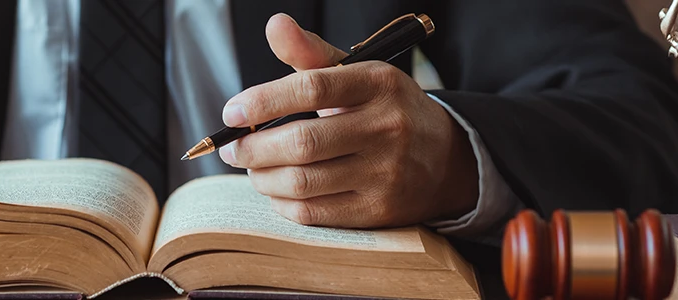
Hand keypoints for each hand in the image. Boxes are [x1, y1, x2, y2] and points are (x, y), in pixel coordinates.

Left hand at [220, 14, 478, 227]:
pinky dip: (283, 203)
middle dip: (253, 148)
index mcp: (379, 84)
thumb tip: (275, 25)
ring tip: (252, 168)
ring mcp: (385, 173)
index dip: (264, 100)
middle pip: (303, 142)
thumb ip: (311, 53)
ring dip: (263, 177)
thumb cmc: (385, 111)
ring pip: (303, 181)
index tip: (231, 112)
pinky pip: (315, 212)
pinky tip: (276, 192)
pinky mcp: (379, 210)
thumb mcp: (358, 74)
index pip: (312, 88)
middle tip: (232, 149)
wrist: (445, 160)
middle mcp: (386, 127)